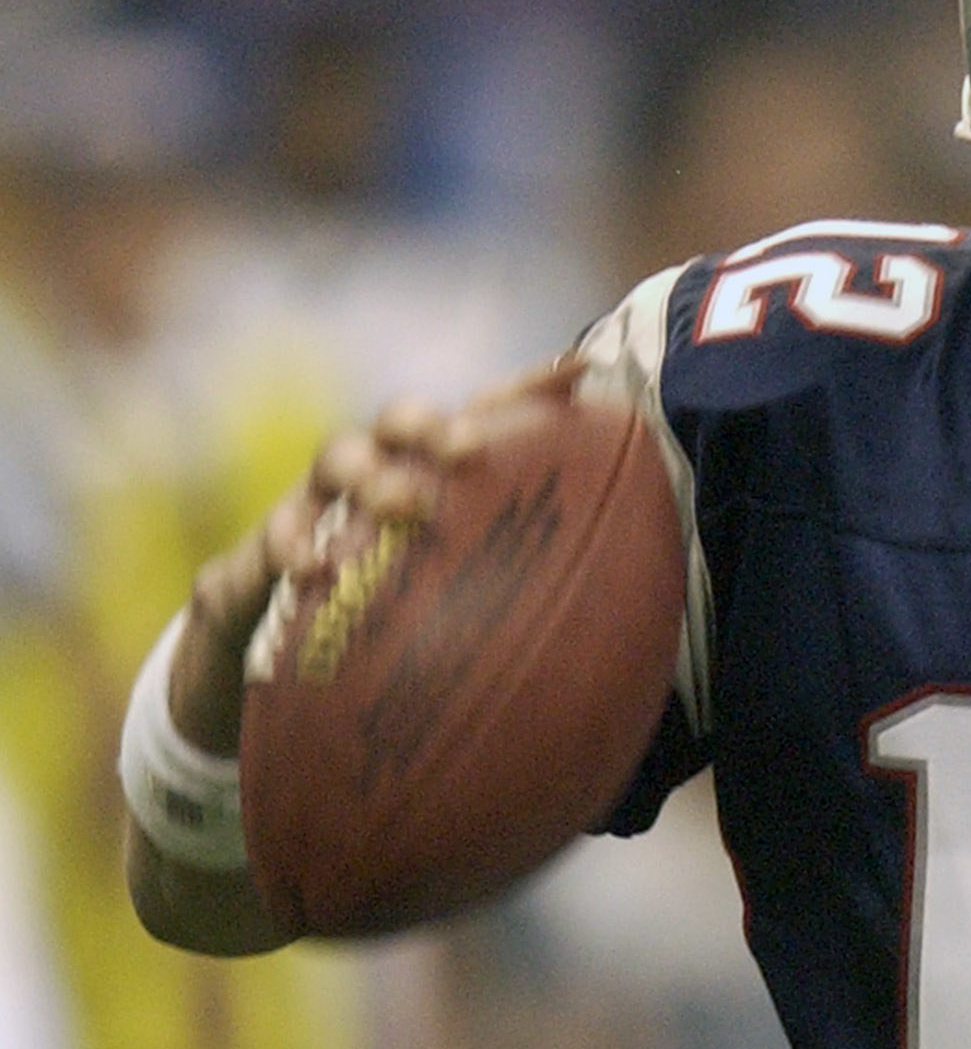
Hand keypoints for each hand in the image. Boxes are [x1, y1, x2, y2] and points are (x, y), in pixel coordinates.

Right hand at [168, 364, 580, 755]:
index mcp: (426, 480)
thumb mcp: (449, 618)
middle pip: (401, 421)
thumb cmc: (379, 630)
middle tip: (469, 450)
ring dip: (372, 475)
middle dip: (434, 425)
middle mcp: (374, 479)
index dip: (527, 392)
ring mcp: (315, 507)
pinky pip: (275, 537)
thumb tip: (629, 672)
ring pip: (338, 459)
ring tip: (403, 504)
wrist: (264, 661)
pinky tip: (315, 571)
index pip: (479, 420)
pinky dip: (294, 546)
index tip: (581, 376)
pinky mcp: (265, 548)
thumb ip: (524, 621)